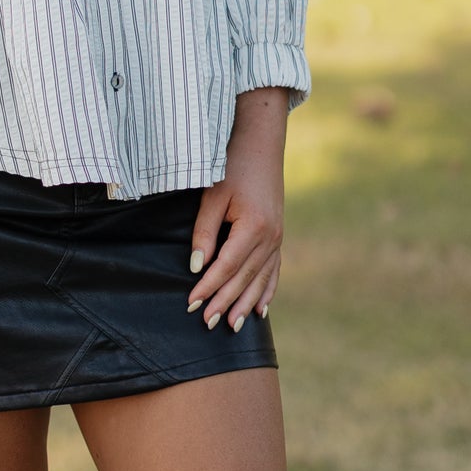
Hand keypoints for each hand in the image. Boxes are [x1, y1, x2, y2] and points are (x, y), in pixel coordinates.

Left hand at [187, 89, 288, 331]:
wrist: (261, 143)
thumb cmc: (232, 165)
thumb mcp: (213, 195)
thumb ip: (204, 232)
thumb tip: (196, 267)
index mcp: (253, 227)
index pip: (225, 267)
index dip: (208, 288)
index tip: (192, 305)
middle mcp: (271, 237)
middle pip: (244, 278)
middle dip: (225, 302)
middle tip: (208, 324)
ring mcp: (278, 238)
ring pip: (260, 279)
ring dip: (246, 304)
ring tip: (234, 327)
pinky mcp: (279, 235)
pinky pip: (274, 270)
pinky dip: (266, 291)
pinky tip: (261, 309)